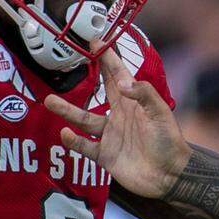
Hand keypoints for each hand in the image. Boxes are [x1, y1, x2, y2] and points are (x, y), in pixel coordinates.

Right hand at [44, 44, 191, 197]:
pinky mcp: (105, 155)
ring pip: (83, 120)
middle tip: (64, 65)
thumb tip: (121, 81)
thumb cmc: (169, 142)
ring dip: (67, 111)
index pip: (117, 75)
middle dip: (82, 79)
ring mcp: (110, 136)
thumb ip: (143, 94)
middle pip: (96, 94)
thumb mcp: (160, 113)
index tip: (94, 42)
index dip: (107, 58)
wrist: (170, 176)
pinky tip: (65, 133)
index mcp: (133, 103)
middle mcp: (119, 116)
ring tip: (49, 100)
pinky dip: (73, 140)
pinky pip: (84, 145)